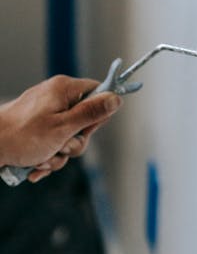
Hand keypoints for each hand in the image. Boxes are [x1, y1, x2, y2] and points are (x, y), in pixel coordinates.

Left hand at [0, 75, 122, 182]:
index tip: (88, 128)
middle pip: (85, 121)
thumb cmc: (22, 136)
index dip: (99, 113)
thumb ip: (92, 113)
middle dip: (74, 142)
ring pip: (69, 137)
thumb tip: (117, 98)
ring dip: (59, 154)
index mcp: (65, 89)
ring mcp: (47, 113)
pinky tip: (35, 164)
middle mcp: (57, 97)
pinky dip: (48, 156)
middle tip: (61, 146)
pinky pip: (54, 143)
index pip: (98, 92)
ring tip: (42, 158)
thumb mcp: (63, 127)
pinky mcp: (38, 128)